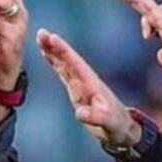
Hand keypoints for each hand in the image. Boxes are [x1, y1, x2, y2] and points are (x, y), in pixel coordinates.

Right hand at [37, 29, 141, 145]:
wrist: (121, 128)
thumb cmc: (116, 125)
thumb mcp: (108, 122)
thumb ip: (96, 116)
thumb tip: (80, 113)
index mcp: (92, 84)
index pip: (76, 64)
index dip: (64, 51)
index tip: (53, 38)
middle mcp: (85, 81)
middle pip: (68, 60)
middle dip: (55, 47)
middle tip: (41, 32)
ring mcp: (80, 84)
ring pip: (64, 63)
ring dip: (52, 51)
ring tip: (40, 37)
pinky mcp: (76, 90)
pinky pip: (63, 72)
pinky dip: (54, 62)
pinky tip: (46, 53)